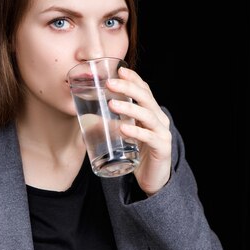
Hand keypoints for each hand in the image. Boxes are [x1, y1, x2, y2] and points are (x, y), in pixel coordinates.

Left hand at [107, 67, 171, 195]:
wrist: (153, 178)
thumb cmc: (139, 152)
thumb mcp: (124, 134)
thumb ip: (110, 124)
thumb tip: (86, 117)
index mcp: (151, 112)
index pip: (144, 90)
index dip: (133, 79)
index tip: (119, 70)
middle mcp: (159, 119)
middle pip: (146, 98)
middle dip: (128, 88)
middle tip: (109, 84)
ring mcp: (162, 133)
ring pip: (147, 116)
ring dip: (129, 108)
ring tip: (112, 105)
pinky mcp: (162, 148)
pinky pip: (149, 137)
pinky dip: (136, 132)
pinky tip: (124, 129)